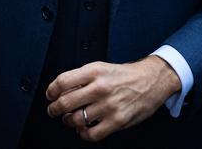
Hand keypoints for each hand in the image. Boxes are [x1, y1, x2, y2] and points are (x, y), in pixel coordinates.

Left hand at [45, 56, 180, 141]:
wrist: (151, 80)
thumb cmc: (125, 75)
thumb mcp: (102, 67)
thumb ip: (83, 78)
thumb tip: (61, 89)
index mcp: (95, 71)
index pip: (63, 81)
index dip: (51, 91)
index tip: (50, 95)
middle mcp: (100, 87)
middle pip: (66, 102)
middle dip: (54, 109)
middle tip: (53, 110)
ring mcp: (109, 105)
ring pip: (76, 119)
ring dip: (68, 121)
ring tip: (70, 119)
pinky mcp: (117, 120)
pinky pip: (92, 134)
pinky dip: (83, 134)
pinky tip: (84, 129)